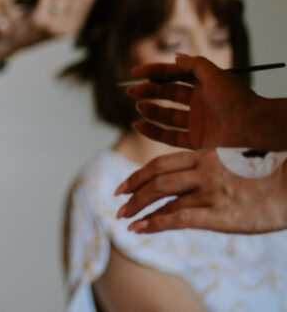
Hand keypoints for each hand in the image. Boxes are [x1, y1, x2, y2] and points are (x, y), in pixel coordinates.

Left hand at [114, 148, 286, 234]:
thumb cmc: (269, 173)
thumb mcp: (233, 162)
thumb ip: (211, 168)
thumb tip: (193, 178)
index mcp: (205, 157)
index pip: (161, 164)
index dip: (138, 176)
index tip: (123, 187)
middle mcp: (203, 172)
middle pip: (156, 180)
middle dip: (132, 192)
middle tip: (117, 203)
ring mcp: (210, 193)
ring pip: (163, 198)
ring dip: (139, 209)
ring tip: (124, 218)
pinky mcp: (219, 215)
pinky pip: (177, 218)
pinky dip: (154, 224)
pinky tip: (139, 230)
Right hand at [125, 54, 262, 148]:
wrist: (255, 127)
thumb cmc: (238, 99)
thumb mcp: (215, 74)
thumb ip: (194, 64)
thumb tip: (175, 57)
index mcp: (203, 85)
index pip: (173, 76)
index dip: (154, 72)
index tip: (135, 72)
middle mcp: (198, 103)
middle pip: (166, 95)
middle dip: (148, 91)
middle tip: (131, 91)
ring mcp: (196, 122)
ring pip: (166, 115)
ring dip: (150, 109)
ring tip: (138, 105)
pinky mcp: (195, 141)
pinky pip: (168, 136)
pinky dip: (152, 131)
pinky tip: (138, 124)